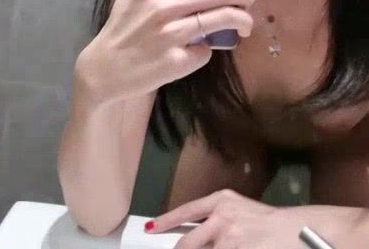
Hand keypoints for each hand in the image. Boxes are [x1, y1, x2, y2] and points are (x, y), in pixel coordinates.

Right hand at [76, 0, 254, 104]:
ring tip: (245, 24)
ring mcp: (172, 34)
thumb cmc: (119, 30)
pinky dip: (209, 49)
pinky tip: (202, 51)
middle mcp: (163, 6)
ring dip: (243, 20)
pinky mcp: (178, 61)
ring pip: (223, 19)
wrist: (104, 72)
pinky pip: (207, 50)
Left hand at [145, 189, 286, 248]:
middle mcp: (221, 217)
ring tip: (223, 247)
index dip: (165, 221)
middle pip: (187, 244)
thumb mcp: (239, 211)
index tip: (150, 228)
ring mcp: (229, 239)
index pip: (186, 211)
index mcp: (221, 200)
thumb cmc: (268, 222)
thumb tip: (193, 237)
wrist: (296, 231)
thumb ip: (216, 220)